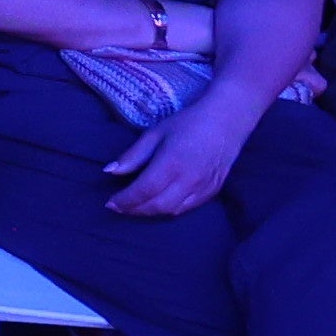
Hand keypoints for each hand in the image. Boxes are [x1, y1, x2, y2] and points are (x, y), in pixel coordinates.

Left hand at [99, 92, 259, 218]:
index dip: (125, 200)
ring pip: (172, 211)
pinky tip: (158, 204)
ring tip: (135, 208)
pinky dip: (169, 210)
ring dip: (150, 213)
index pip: (144, 190)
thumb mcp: (155, 133)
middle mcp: (188, 180)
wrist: (226, 122)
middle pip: (157, 206)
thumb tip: (109, 172)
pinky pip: (187, 208)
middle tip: (119, 208)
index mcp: (171, 163)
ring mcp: (203, 188)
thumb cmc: (187, 124)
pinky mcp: (213, 192)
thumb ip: (133, 155)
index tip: (110, 204)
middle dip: (134, 210)